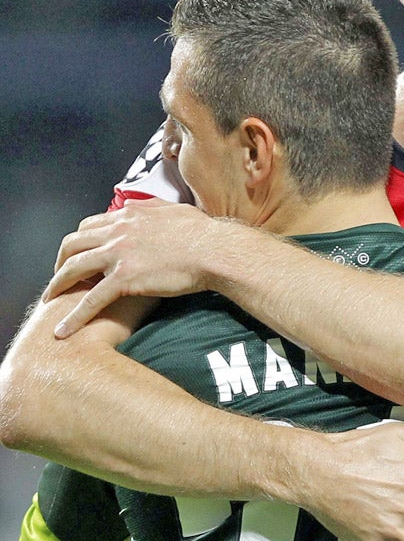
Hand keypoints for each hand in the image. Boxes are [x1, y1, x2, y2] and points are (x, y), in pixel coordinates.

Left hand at [43, 200, 220, 336]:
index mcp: (128, 215)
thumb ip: (153, 209)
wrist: (215, 250)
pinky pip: (91, 300)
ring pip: (74, 268)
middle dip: (61, 261)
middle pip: (73, 243)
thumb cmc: (204, 233)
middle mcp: (117, 231)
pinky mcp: (125, 279)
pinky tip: (63, 331)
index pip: (90, 225)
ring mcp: (118, 254)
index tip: (80, 255)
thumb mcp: (174, 211)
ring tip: (51, 300)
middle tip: (61, 277)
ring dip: (58, 285)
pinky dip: (74, 316)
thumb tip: (146, 209)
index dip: (80, 241)